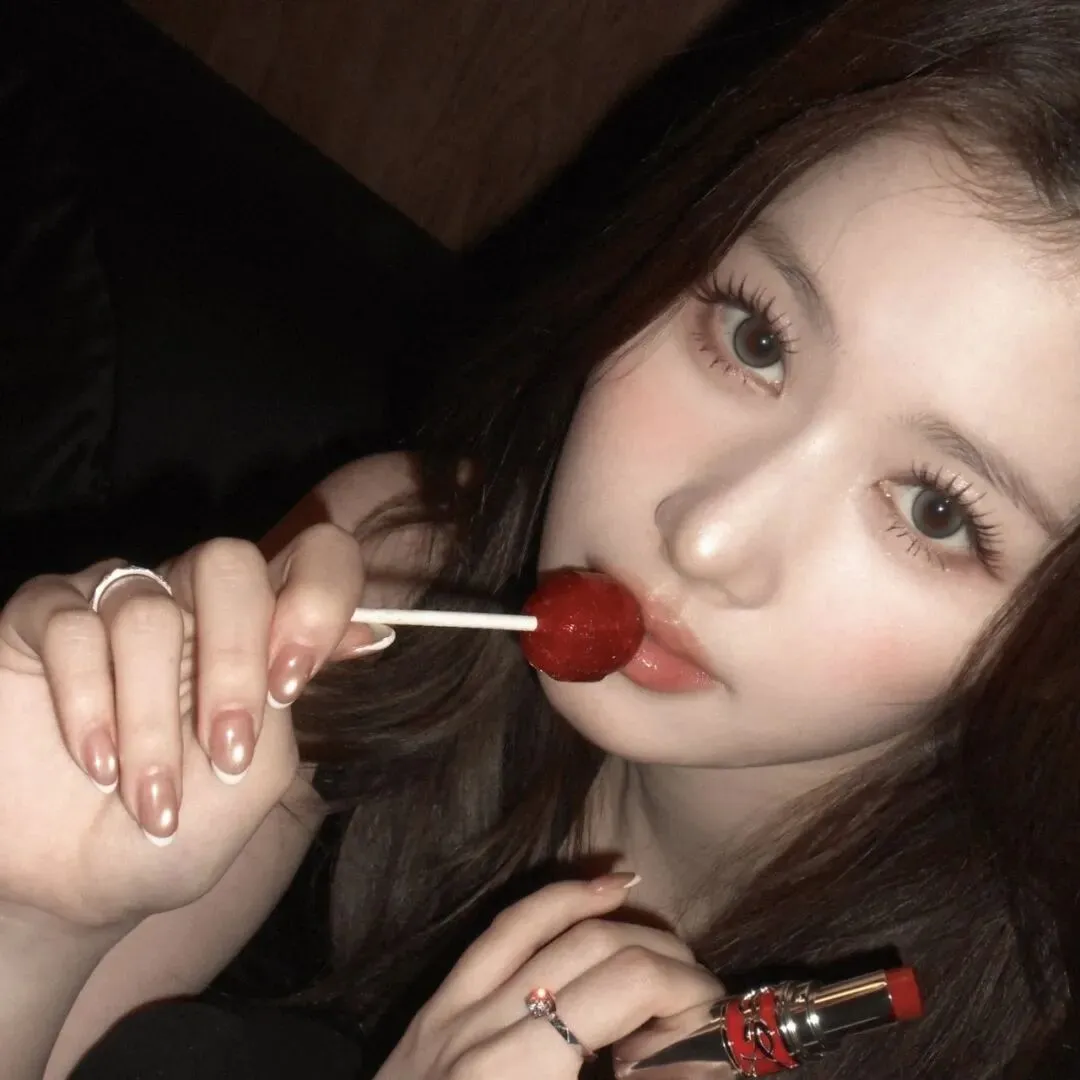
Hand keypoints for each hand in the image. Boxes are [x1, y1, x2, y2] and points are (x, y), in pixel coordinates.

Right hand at [0, 524, 379, 931]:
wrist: (77, 891)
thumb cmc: (178, 831)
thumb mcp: (255, 778)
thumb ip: (295, 697)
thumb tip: (373, 631)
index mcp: (260, 629)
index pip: (316, 557)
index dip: (318, 597)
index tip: (293, 680)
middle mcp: (193, 602)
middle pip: (227, 561)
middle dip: (232, 662)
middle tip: (226, 749)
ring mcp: (116, 604)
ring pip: (147, 613)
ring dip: (152, 721)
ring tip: (149, 799)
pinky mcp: (42, 620)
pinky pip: (69, 624)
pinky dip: (87, 702)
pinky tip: (95, 762)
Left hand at [375, 877, 722, 1079]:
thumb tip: (691, 1064)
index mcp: (521, 1077)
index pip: (626, 985)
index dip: (686, 990)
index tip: (712, 1022)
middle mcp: (490, 1030)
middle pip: (598, 951)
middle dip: (665, 962)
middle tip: (698, 1001)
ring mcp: (457, 1009)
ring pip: (551, 925)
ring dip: (619, 919)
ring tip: (668, 941)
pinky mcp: (438, 1003)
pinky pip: (504, 929)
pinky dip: (557, 901)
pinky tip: (601, 893)